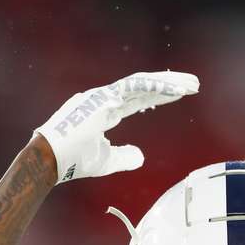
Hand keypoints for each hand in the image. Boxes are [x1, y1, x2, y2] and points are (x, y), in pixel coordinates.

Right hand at [35, 71, 199, 182]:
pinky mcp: (102, 98)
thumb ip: (124, 156)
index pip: (137, 99)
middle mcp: (104, 98)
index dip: (159, 96)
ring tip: (191, 84)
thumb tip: (141, 156)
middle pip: (143, 87)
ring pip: (141, 83)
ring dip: (168, 82)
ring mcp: (102, 96)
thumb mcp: (106, 161)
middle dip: (169, 84)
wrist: (50, 160)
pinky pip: (134, 88)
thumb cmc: (72, 160)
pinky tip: (174, 89)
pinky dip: (155, 87)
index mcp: (104, 110)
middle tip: (194, 83)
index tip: (180, 94)